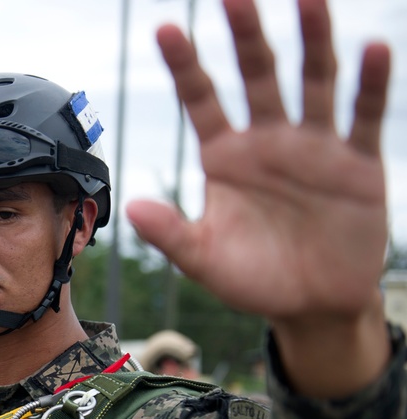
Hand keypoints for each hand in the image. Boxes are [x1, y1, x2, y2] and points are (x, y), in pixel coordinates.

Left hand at [126, 0, 391, 395]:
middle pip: (257, 76)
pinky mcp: (357, 162)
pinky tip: (373, 49)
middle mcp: (267, 140)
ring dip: (314, 40)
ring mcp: (314, 146)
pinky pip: (364, 117)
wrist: (312, 305)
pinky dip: (370, 85)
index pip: (202, 100)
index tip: (166, 29)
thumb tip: (130, 209)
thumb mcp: (205, 261)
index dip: (186, 66)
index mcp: (225, 158)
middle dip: (247, 36)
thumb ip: (172, 235)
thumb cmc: (253, 279)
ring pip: (314, 82)